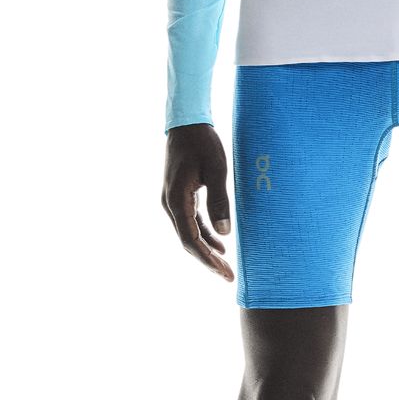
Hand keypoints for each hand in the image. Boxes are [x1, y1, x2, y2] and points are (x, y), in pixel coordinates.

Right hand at [163, 123, 233, 281]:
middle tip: (228, 276)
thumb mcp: (217, 170)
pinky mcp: (179, 196)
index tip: (223, 272)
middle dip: (207, 260)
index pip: (190, 239)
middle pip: (188, 241)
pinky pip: (190, 222)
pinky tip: (219, 244)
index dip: (207, 259)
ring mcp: (173, 200)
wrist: (186, 123)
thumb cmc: (203, 143)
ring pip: (189, 233)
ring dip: (206, 250)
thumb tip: (224, 233)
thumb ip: (220, 201)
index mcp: (177, 199)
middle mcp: (170, 204)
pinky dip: (204, 234)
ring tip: (226, 266)